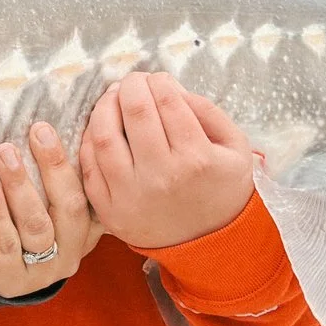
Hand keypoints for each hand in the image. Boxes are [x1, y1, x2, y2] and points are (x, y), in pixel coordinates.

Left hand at [0, 122, 101, 298]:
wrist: (5, 281)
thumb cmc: (30, 231)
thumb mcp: (56, 213)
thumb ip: (65, 181)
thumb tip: (74, 123)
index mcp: (87, 229)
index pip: (90, 192)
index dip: (79, 159)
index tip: (59, 126)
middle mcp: (72, 251)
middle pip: (69, 207)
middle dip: (53, 166)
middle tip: (36, 131)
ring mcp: (43, 269)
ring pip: (37, 226)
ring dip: (20, 187)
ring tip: (5, 154)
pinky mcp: (12, 280)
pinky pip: (5, 245)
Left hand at [78, 72, 255, 249]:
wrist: (211, 246)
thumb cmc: (222, 189)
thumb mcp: (236, 147)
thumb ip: (208, 111)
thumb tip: (170, 87)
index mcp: (196, 157)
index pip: (168, 101)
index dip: (159, 81)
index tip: (157, 79)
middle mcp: (161, 175)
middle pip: (135, 111)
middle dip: (131, 85)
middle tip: (133, 81)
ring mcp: (131, 195)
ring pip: (104, 136)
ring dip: (104, 107)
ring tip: (113, 97)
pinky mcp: (110, 211)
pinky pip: (89, 167)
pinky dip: (89, 140)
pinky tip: (100, 127)